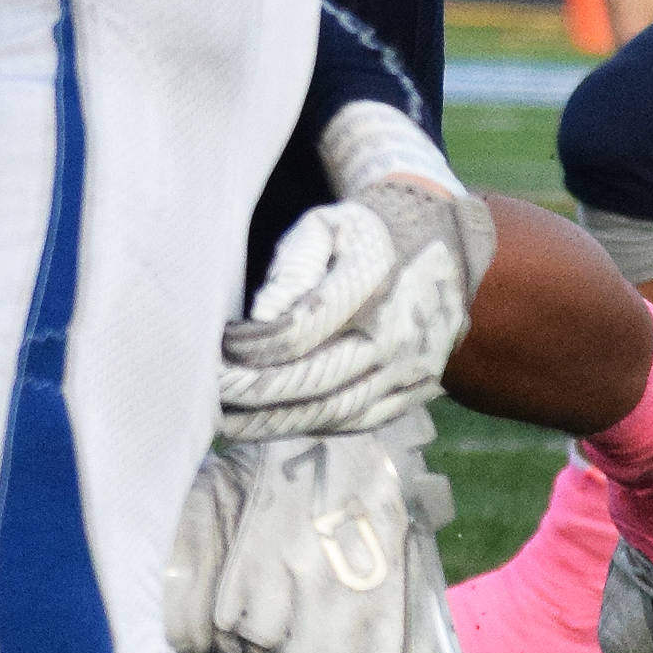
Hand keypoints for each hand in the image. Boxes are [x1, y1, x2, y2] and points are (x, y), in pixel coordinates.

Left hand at [219, 181, 495, 442]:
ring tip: (230, 421)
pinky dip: (311, 426)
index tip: (220, 347)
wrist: (442, 250)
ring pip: (334, 411)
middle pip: (314, 379)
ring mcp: (408, 368)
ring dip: (276, 423)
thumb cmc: (364, 235)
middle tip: (210, 396)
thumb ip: (293, 266)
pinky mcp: (413, 392)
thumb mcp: (326, 227)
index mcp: (372, 281)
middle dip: (255, 393)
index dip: (253, 346)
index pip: (300, 330)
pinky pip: (358, 422)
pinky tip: (274, 424)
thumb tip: (261, 316)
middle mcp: (396, 331)